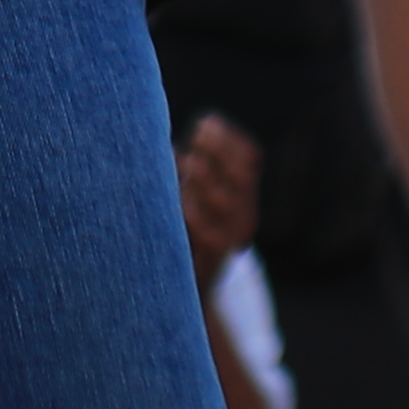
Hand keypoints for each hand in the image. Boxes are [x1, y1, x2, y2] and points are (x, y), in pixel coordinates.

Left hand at [178, 112, 263, 284]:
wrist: (183, 286)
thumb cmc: (177, 224)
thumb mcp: (188, 189)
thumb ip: (186, 162)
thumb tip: (158, 123)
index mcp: (244, 194)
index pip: (251, 156)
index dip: (227, 137)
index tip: (203, 123)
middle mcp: (245, 216)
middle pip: (242, 175)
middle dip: (215, 152)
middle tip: (190, 144)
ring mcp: (233, 240)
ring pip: (225, 201)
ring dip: (201, 178)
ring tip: (182, 166)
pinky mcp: (215, 262)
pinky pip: (212, 235)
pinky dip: (194, 211)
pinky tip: (178, 201)